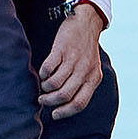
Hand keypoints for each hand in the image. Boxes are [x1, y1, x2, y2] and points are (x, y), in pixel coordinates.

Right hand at [38, 3, 104, 118]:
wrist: (86, 24)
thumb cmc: (86, 51)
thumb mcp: (91, 69)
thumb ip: (82, 85)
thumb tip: (64, 105)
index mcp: (94, 78)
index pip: (80, 103)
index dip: (65, 112)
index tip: (55, 114)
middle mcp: (85, 70)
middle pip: (64, 95)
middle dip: (50, 101)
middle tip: (43, 100)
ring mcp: (73, 60)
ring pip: (54, 84)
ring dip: (45, 88)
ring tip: (44, 85)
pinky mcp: (61, 49)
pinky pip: (47, 69)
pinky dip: (43, 74)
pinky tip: (44, 73)